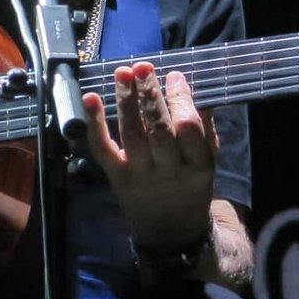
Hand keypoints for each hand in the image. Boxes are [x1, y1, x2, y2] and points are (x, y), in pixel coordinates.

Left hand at [83, 63, 215, 250]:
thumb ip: (203, 129)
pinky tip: (91, 98)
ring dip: (125, 101)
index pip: (188, 129)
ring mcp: (140, 176)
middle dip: (150, 96)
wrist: (171, 232)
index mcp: (198, 166)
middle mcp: (168, 172)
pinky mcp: (117, 178)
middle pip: (158, 130)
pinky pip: (103, 149)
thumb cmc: (190, 187)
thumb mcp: (208, 163)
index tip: (174, 75)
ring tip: (123, 73)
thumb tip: (193, 89)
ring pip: (131, 135)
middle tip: (143, 66)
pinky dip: (95, 123)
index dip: (180, 100)